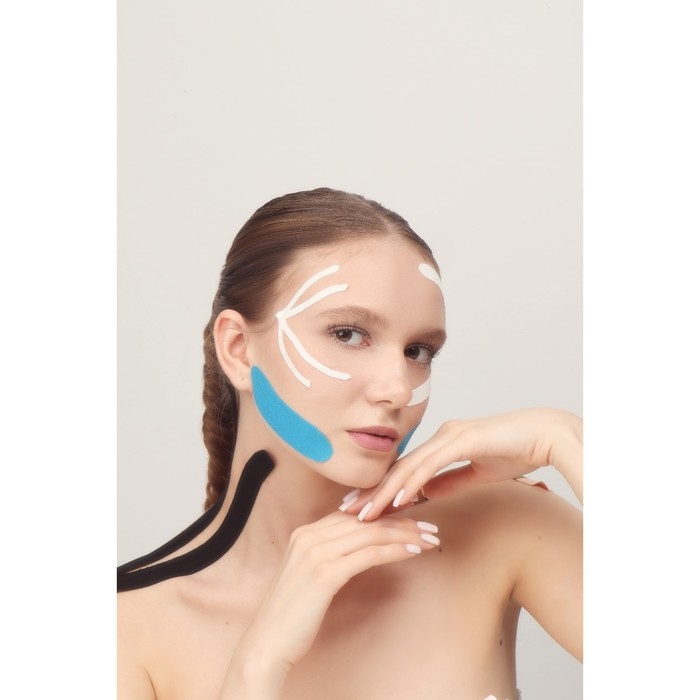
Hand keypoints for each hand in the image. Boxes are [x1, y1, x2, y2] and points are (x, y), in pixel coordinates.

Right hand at [219, 511, 439, 697]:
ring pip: (371, 533)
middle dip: (403, 520)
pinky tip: (413, 553)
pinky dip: (394, 551)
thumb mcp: (309, 574)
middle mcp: (309, 536)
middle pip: (366, 519)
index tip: (412, 515)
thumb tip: (361, 547)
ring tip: (429, 539)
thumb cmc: (292, 614)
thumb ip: (329, 554)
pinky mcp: (325, 573)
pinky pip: (368, 555)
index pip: (354, 513)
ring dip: (406, 534)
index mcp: (305, 532)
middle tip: (430, 526)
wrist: (268, 642)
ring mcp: (315, 553)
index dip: (385, 512)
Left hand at [341, 408, 582, 521]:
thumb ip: (451, 481)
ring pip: (408, 467)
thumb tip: (426, 495)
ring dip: (383, 492)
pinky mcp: (461, 440)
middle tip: (346, 511)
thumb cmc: (517, 450)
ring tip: (362, 513)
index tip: (361, 506)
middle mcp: (441, 436)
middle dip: (371, 491)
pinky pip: (430, 466)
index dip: (381, 488)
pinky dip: (410, 483)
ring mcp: (449, 436)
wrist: (546, 435)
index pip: (405, 468)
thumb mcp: (478, 472)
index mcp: (443, 442)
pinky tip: (395, 501)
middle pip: (398, 468)